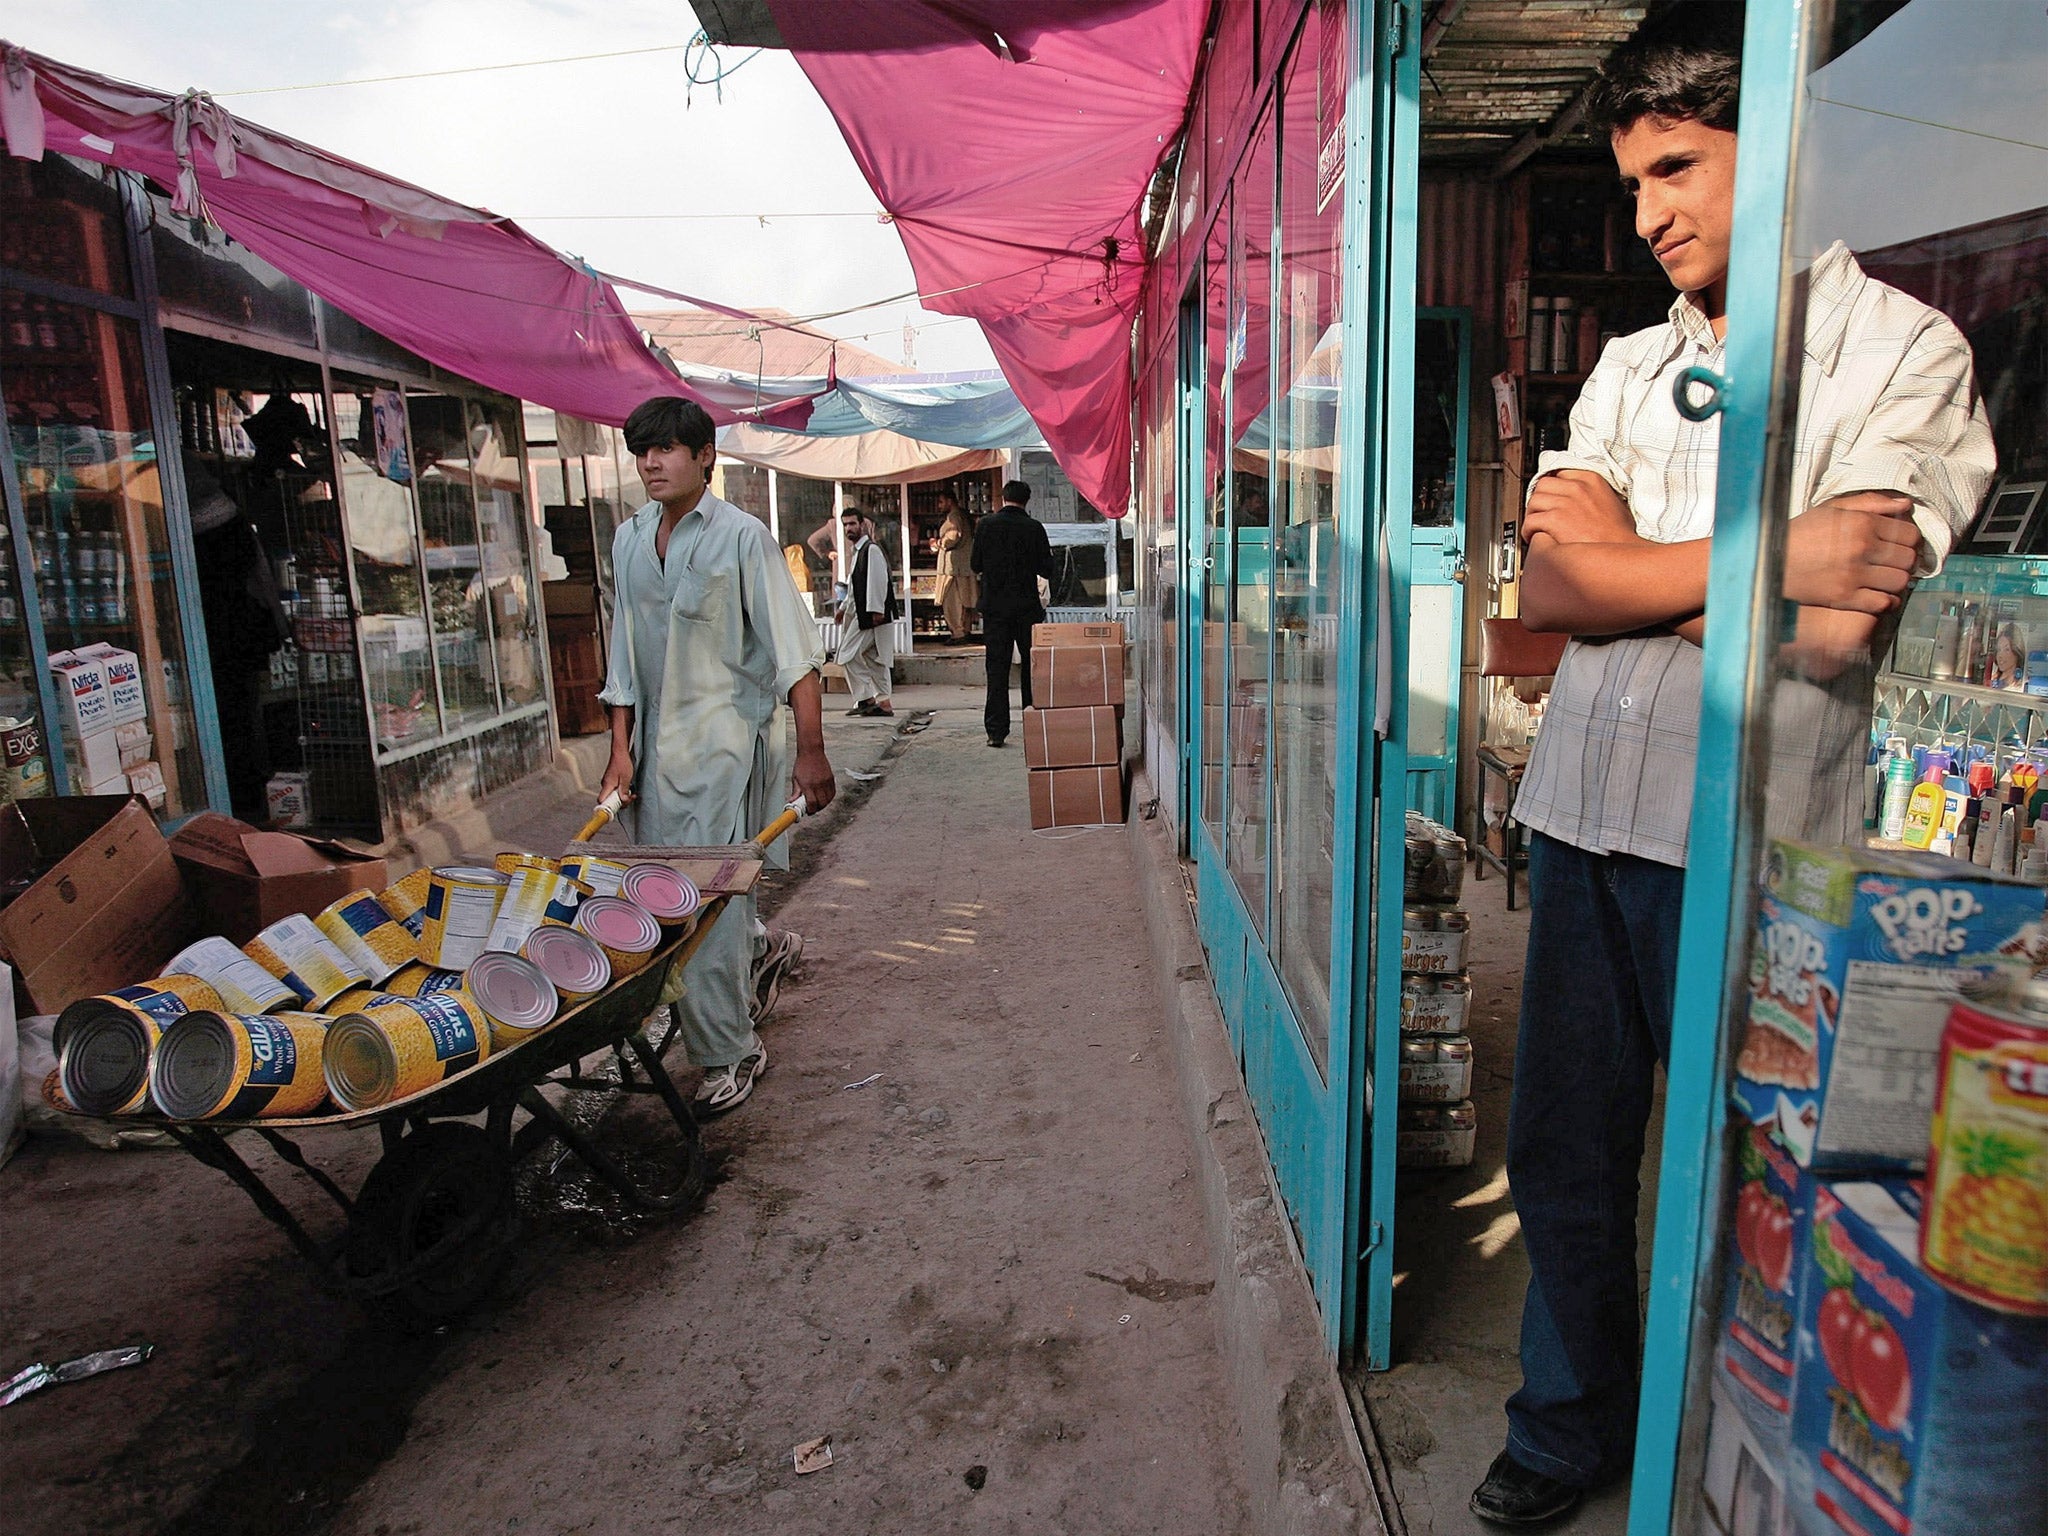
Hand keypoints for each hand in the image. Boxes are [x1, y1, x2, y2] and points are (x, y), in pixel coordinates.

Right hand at [599, 747, 635, 804]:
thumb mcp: (626, 778)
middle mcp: (605, 785)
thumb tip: (623, 800)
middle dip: (620, 802)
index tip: (619, 806)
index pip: (601, 801)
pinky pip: (614, 791)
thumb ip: (624, 790)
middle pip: (609, 800)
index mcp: (607, 785)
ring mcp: (608, 783)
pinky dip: (621, 792)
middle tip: (630, 798)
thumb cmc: (622, 762)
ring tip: (631, 793)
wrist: (620, 752)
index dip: (609, 806)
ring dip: (622, 797)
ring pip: (613, 796)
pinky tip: (628, 789)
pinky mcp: (611, 781)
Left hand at [792, 745, 835, 814]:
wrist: (811, 751)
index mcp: (808, 785)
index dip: (810, 810)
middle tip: (812, 808)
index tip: (808, 811)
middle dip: (817, 808)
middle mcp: (818, 784)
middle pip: (821, 803)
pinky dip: (829, 797)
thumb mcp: (795, 778)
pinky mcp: (831, 779)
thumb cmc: (802, 763)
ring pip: (828, 799)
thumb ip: (795, 792)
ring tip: (818, 802)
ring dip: (823, 804)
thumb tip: (792, 802)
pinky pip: (833, 793)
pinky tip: (824, 797)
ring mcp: (826, 782)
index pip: (812, 803)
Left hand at [1523, 471, 1635, 546]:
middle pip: (1543, 485)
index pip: (1559, 474)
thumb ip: (1594, 495)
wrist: (1620, 553)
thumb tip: (1582, 500)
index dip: (1552, 489)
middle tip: (1540, 514)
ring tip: (1537, 528)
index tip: (1550, 499)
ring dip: (1532, 515)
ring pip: (1533, 501)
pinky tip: (1535, 538)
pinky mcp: (1555, 520)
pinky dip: (1528, 531)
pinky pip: (1530, 520)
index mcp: (1591, 480)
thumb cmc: (1619, 536)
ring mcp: (1565, 502)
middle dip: (1539, 501)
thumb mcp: (1614, 504)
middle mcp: (1577, 488)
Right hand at [1783, 492, 1917, 613]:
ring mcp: (1853, 574)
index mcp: (1861, 523)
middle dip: (1905, 562)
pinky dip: (1886, 601)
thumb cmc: (1798, 534)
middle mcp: (1861, 547)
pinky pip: (1883, 602)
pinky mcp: (1844, 597)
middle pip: (1908, 559)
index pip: (1910, 535)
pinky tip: (1878, 596)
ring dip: (1896, 582)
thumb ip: (1870, 503)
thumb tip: (1906, 505)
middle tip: (1894, 564)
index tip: (1902, 546)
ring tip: (1885, 579)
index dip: (1911, 541)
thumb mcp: (1831, 510)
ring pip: (1899, 581)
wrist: (1767, 562)